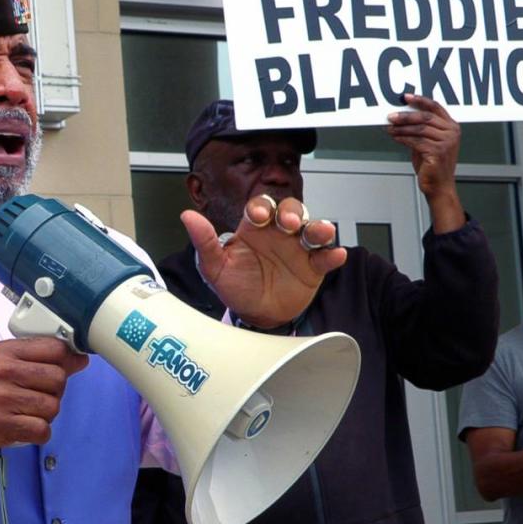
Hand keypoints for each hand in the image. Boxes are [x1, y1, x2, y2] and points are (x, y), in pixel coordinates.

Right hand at [0, 338, 88, 473]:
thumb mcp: (0, 364)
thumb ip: (37, 359)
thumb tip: (80, 358)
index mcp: (4, 351)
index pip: (53, 347)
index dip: (66, 360)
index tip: (65, 368)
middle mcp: (2, 371)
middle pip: (58, 378)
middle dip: (56, 391)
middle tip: (39, 397)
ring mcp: (0, 398)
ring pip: (52, 406)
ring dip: (46, 414)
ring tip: (28, 413)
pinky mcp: (0, 425)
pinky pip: (41, 429)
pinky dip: (39, 433)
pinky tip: (26, 429)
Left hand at [183, 195, 346, 328]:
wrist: (254, 316)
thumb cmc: (235, 287)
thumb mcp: (214, 267)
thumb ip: (204, 241)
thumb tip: (187, 216)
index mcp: (254, 228)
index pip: (260, 207)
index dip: (261, 207)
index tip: (257, 215)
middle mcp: (278, 233)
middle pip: (291, 210)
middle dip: (292, 212)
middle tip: (289, 223)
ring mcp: (298, 249)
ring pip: (312, 229)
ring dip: (318, 228)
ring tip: (320, 233)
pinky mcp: (313, 268)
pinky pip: (326, 257)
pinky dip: (332, 254)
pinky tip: (335, 255)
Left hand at [387, 94, 464, 232]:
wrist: (439, 186)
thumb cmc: (433, 166)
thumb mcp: (427, 143)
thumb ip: (420, 130)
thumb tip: (400, 118)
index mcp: (452, 126)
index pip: (436, 107)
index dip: (420, 100)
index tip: (405, 97)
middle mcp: (452, 132)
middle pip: (425, 117)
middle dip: (405, 116)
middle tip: (391, 116)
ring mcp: (446, 142)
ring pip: (419, 129)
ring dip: (401, 128)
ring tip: (389, 128)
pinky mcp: (438, 152)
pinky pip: (415, 141)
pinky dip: (402, 138)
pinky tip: (394, 137)